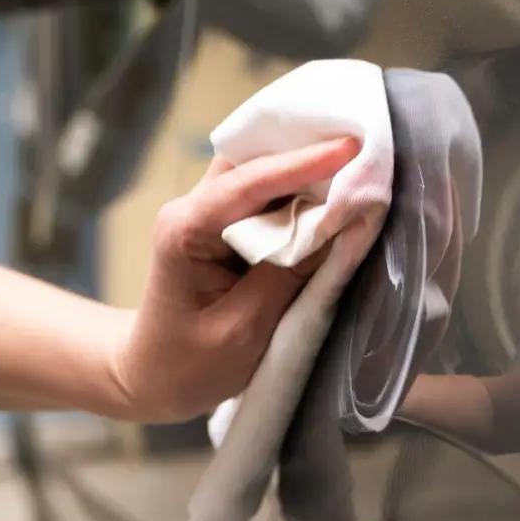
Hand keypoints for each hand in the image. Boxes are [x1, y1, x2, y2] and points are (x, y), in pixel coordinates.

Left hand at [113, 137, 360, 421]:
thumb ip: (293, 273)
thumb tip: (343, 225)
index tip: (352, 148)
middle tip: (366, 145)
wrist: (153, 375)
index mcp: (186, 230)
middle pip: (254, 159)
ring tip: (358, 160)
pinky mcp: (223, 220)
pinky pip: (265, 190)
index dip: (304, 163)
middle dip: (307, 147)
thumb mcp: (245, 330)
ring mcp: (206, 209)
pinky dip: (300, 186)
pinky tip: (333, 187)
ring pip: (261, 168)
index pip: (249, 183)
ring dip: (306, 164)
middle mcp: (191, 206)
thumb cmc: (191, 364)